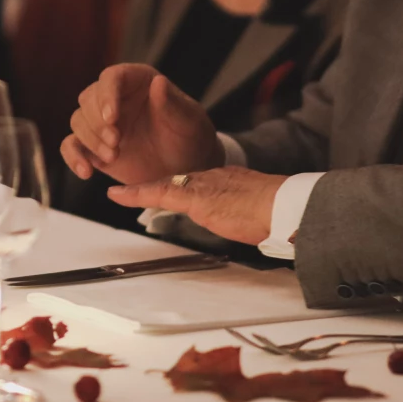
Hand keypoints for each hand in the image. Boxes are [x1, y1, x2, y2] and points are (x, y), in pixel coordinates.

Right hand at [62, 63, 221, 186]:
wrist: (185, 168)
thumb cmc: (189, 136)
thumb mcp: (188, 120)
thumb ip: (173, 103)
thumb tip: (158, 82)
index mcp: (136, 81)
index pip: (111, 78)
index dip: (107, 95)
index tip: (112, 117)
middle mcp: (114, 98)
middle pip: (88, 99)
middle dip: (97, 121)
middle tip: (115, 142)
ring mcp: (101, 123)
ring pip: (78, 121)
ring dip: (90, 140)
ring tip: (113, 156)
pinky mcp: (93, 146)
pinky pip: (71, 146)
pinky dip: (73, 157)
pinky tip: (85, 172)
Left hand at [106, 166, 283, 245]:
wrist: (285, 206)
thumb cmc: (281, 212)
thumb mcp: (261, 210)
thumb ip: (250, 213)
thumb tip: (256, 224)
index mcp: (228, 179)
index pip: (198, 182)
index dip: (181, 186)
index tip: (170, 189)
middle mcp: (212, 177)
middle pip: (177, 181)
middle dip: (155, 188)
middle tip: (132, 193)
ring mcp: (202, 186)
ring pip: (165, 185)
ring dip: (141, 191)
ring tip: (119, 195)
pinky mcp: (195, 198)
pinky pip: (158, 193)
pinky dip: (136, 194)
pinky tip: (118, 195)